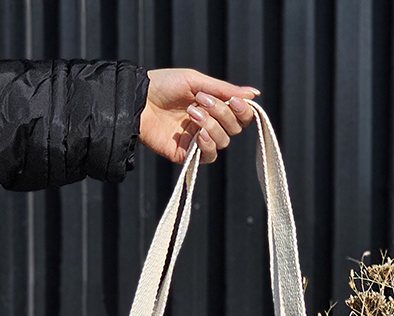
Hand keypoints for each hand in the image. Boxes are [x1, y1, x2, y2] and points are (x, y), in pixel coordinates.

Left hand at [140, 68, 257, 164]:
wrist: (138, 100)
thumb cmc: (164, 85)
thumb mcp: (196, 81)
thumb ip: (225, 90)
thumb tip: (255, 94)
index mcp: (214, 106)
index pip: (240, 115)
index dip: (243, 110)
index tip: (234, 101)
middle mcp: (209, 124)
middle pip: (234, 128)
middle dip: (222, 113)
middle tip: (202, 101)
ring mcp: (198, 140)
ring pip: (223, 141)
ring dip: (211, 125)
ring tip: (191, 112)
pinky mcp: (187, 154)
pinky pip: (209, 156)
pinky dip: (208, 145)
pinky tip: (198, 134)